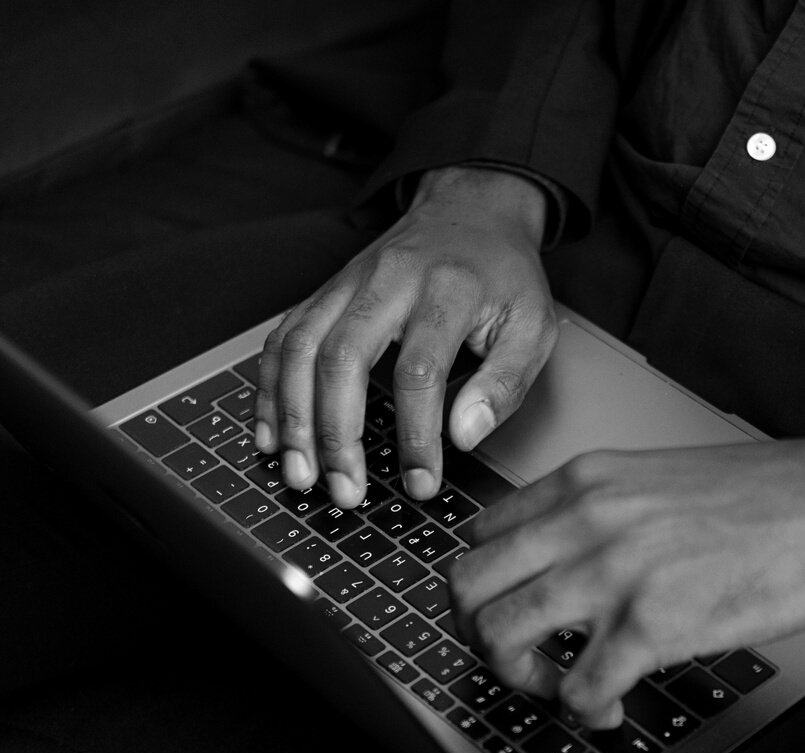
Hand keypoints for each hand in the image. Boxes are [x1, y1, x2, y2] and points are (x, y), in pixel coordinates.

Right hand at [253, 166, 557, 506]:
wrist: (472, 210)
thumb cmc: (502, 276)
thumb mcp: (533, 325)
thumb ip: (505, 382)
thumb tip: (463, 436)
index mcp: (447, 289)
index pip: (420, 371)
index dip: (416, 435)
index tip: (420, 483)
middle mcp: (388, 281)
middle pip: (342, 356)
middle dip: (335, 434)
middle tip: (344, 491)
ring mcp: (348, 283)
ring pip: (301, 346)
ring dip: (293, 417)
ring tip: (299, 474)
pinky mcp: (325, 291)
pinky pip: (284, 338)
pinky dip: (271, 389)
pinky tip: (273, 434)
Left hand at [448, 426, 804, 727]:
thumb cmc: (770, 496)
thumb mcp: (658, 478)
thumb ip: (604, 512)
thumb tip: (573, 560)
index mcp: (585, 482)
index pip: (481, 534)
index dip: (483, 586)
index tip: (504, 610)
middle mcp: (584, 521)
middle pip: (468, 586)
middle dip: (477, 637)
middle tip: (515, 657)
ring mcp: (612, 573)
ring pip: (500, 636)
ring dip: (518, 676)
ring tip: (557, 686)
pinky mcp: (651, 625)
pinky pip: (577, 690)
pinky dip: (584, 711)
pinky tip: (610, 707)